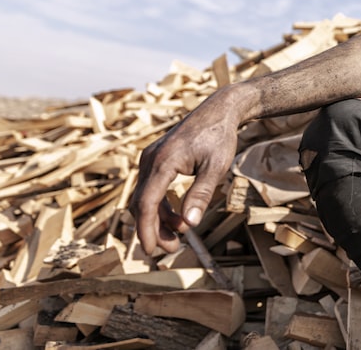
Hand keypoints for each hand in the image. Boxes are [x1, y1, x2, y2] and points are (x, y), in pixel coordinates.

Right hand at [130, 89, 241, 254]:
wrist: (218, 110)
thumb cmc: (219, 137)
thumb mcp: (216, 168)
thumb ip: (201, 195)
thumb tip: (190, 224)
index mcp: (163, 161)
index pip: (147, 203)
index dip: (147, 230)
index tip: (152, 251)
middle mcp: (150, 159)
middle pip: (141, 203)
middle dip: (153, 230)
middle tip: (172, 249)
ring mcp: (150, 158)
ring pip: (145, 197)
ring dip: (158, 220)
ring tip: (179, 236)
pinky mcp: (156, 159)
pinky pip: (151, 188)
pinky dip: (161, 206)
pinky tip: (177, 218)